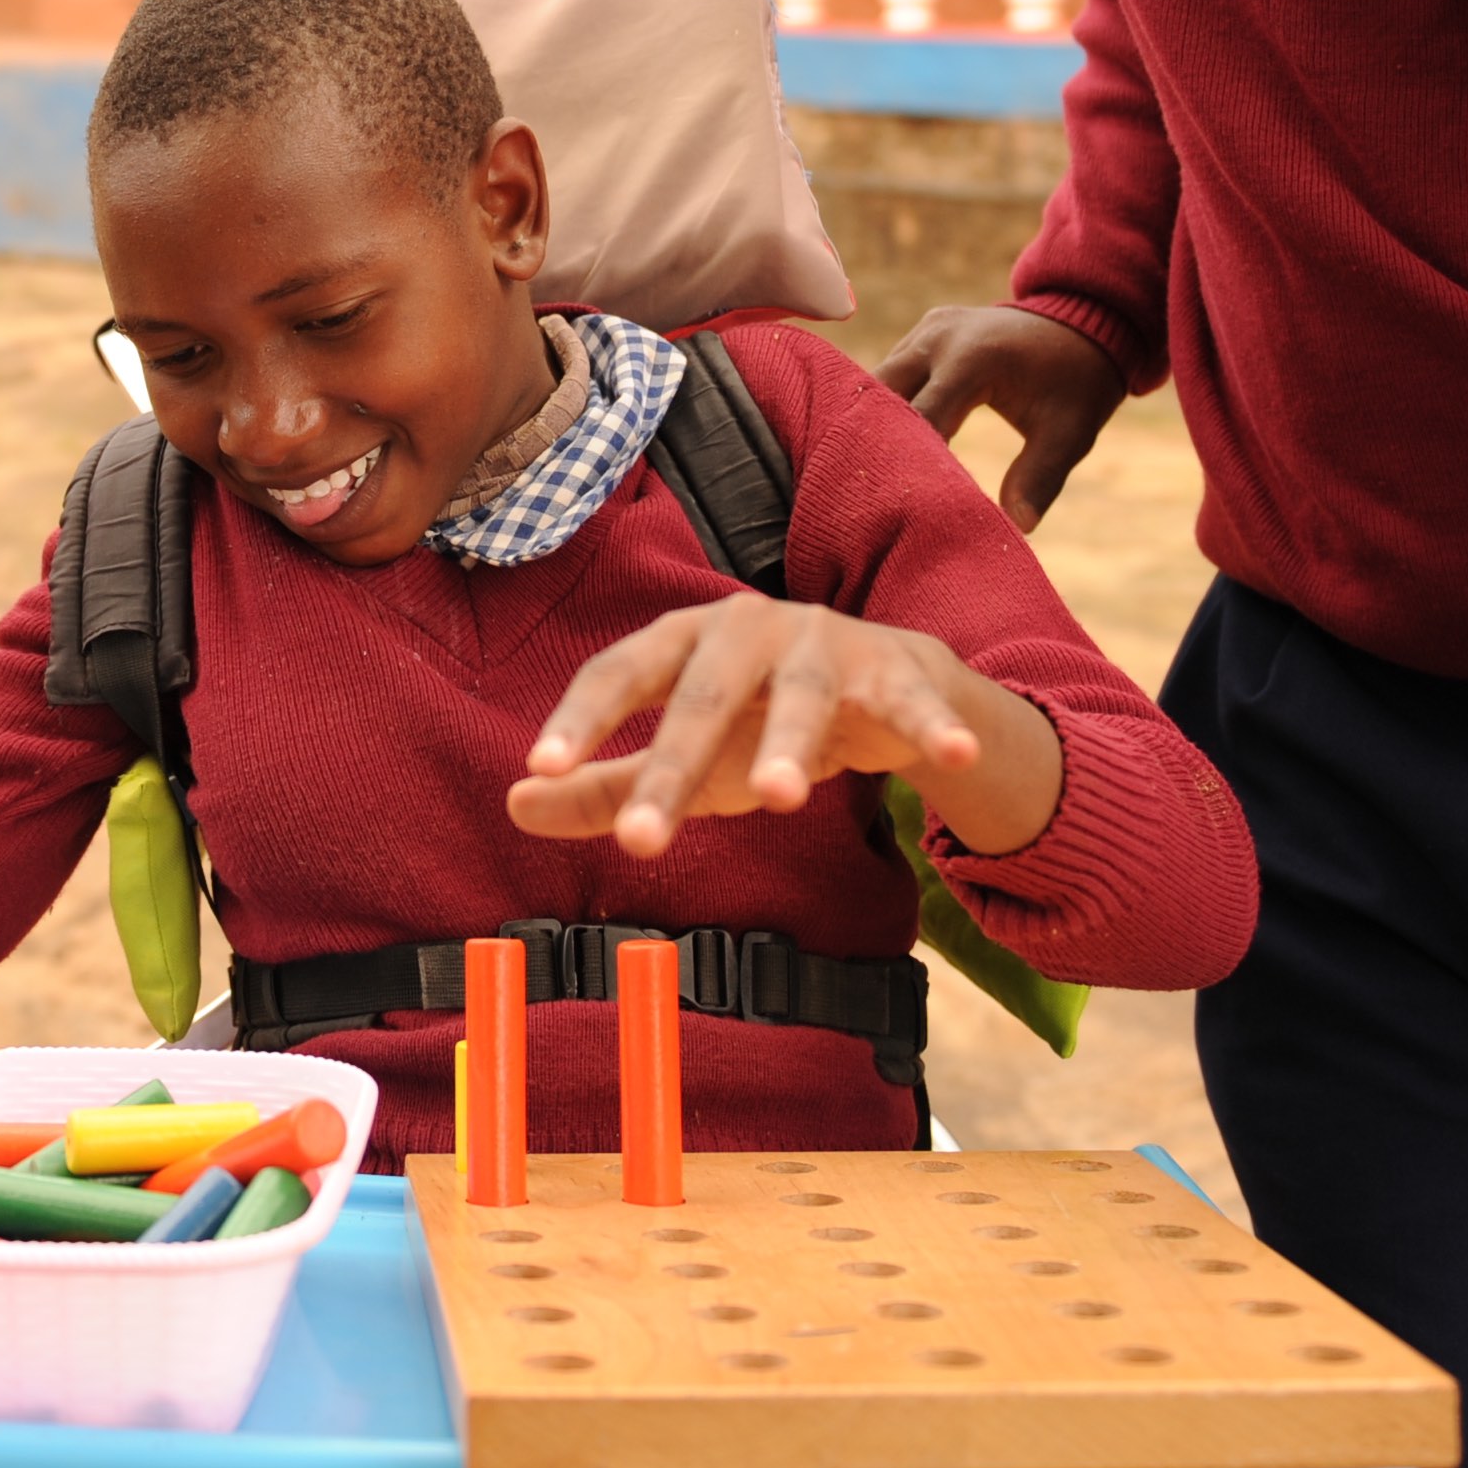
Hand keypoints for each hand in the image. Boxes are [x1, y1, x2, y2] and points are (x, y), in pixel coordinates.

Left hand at [507, 593, 1061, 858]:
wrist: (889, 685)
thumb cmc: (763, 720)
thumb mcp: (687, 755)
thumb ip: (605, 782)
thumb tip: (514, 802)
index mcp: (684, 641)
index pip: (620, 671)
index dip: (581, 719)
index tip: (539, 767)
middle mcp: (748, 629)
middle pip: (704, 696)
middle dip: (674, 764)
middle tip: (640, 838)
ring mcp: (826, 645)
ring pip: (803, 695)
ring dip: (791, 742)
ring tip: (780, 798)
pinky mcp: (898, 670)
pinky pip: (914, 703)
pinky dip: (933, 727)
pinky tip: (952, 754)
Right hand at [876, 306, 1125, 528]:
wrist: (1083, 324)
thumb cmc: (1077, 385)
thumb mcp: (1069, 434)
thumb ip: (1040, 479)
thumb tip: (1017, 528)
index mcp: (974, 359)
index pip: (920, 417)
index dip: (905, 460)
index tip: (893, 501)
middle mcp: (941, 336)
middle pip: (883, 394)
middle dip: (874, 440)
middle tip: (867, 489)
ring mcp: (929, 327)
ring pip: (880, 380)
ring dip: (876, 421)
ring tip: (869, 471)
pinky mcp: (926, 329)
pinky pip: (894, 369)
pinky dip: (888, 404)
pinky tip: (884, 443)